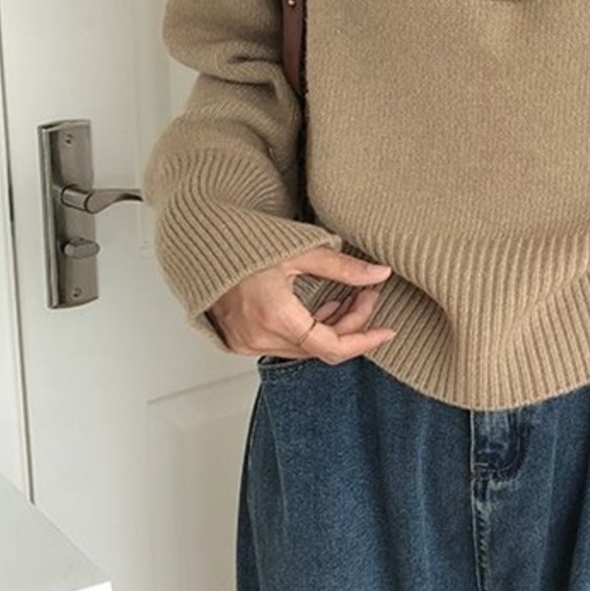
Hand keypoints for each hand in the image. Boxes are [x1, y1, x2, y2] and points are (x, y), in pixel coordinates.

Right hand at [207, 246, 395, 364]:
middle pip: (321, 347)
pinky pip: (285, 345)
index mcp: (275, 315)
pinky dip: (309, 331)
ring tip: (349, 297)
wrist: (202, 242)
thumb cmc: (244, 242)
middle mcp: (258, 336)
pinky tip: (323, 308)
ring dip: (331, 327)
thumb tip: (379, 274)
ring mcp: (246, 341)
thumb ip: (343, 267)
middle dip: (351, 324)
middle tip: (368, 295)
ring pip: (304, 348)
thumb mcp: (301, 251)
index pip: (332, 347)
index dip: (364, 341)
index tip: (386, 331)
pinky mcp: (239, 339)